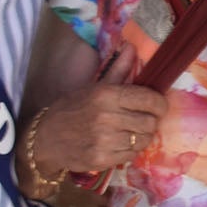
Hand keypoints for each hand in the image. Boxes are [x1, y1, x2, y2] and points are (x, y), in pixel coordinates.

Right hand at [33, 45, 167, 176]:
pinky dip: (130, 150)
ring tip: (131, 132)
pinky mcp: (102, 159)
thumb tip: (132, 47)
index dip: (160, 104)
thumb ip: (118, 69)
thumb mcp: (94, 87)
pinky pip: (132, 155)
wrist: (46, 138)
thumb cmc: (72, 109)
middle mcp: (107, 117)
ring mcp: (105, 140)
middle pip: (150, 122)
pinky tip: (120, 144)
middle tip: (143, 120)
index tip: (158, 106)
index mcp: (106, 95)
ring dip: (142, 136)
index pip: (149, 99)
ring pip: (144, 140)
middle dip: (151, 121)